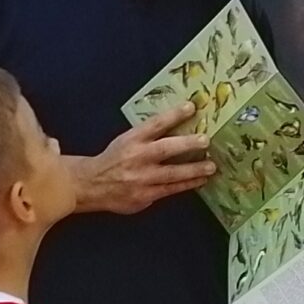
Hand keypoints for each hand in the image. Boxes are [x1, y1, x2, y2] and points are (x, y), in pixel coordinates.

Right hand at [71, 104, 214, 215]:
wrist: (92, 184)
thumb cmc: (114, 159)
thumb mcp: (126, 140)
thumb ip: (148, 136)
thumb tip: (178, 126)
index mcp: (132, 140)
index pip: (155, 124)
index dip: (174, 115)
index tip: (191, 107)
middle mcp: (137, 158)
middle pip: (165, 149)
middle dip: (187, 144)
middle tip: (206, 140)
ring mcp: (141, 179)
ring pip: (172, 174)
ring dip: (194, 170)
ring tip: (211, 166)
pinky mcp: (144, 196)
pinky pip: (170, 190)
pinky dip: (186, 185)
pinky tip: (200, 181)